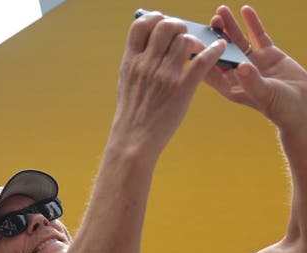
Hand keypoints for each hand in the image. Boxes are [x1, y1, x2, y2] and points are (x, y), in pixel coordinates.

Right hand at [110, 11, 225, 158]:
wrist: (133, 140)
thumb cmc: (131, 113)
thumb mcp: (126, 83)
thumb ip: (136, 62)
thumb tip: (145, 44)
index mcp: (131, 62)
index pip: (141, 25)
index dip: (154, 17)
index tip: (162, 20)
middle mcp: (147, 65)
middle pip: (166, 26)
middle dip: (178, 25)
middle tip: (184, 34)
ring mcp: (165, 77)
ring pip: (185, 40)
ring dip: (196, 39)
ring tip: (198, 47)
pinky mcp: (182, 90)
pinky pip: (203, 61)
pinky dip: (215, 51)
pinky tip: (220, 48)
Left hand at [205, 5, 306, 131]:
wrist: (303, 105)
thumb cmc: (281, 107)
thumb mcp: (265, 94)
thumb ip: (252, 81)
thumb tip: (241, 66)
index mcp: (230, 87)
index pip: (210, 70)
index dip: (202, 56)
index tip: (193, 42)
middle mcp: (238, 73)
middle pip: (221, 52)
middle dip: (214, 37)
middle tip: (210, 21)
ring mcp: (252, 62)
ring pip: (237, 41)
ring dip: (229, 26)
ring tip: (220, 11)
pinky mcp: (268, 54)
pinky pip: (257, 35)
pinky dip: (251, 23)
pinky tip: (245, 10)